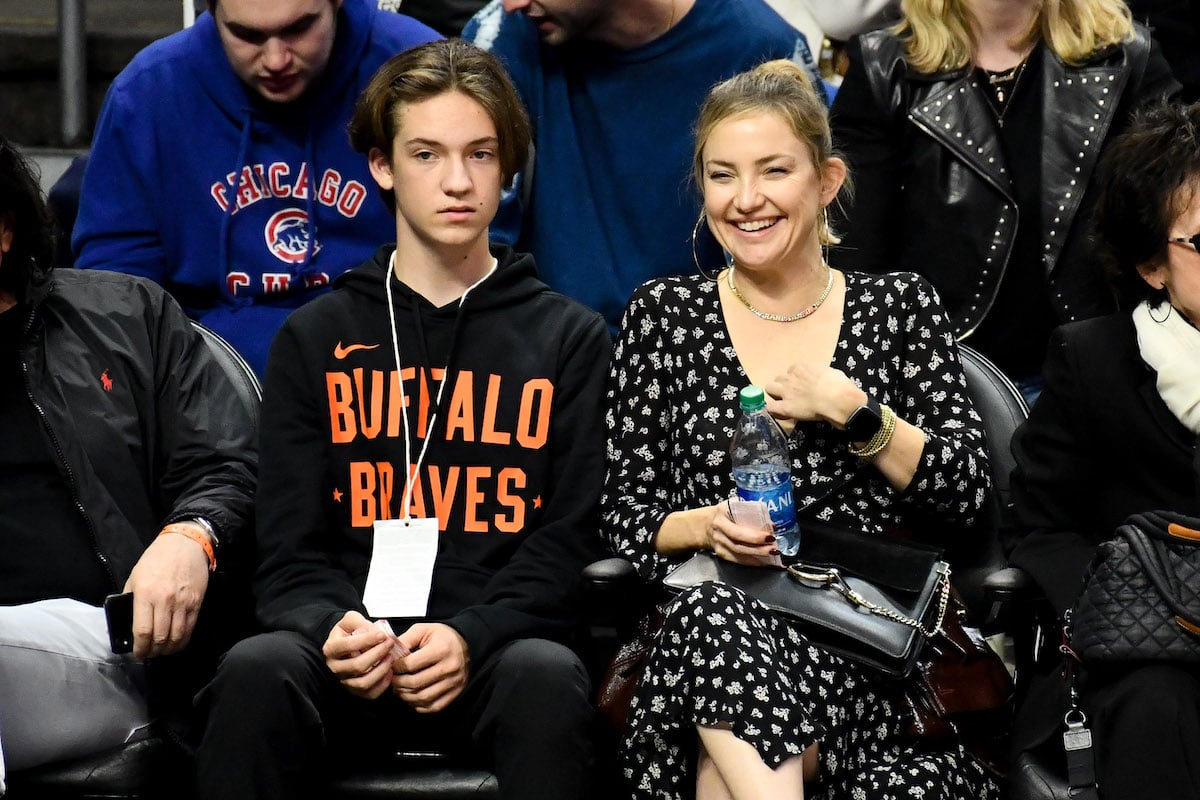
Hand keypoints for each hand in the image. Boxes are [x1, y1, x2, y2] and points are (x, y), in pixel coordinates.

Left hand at [123, 525, 210, 658]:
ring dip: (169, 649)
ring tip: (163, 651)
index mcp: (145, 595)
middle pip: (160, 637)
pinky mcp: (197, 603)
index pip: (142, 631)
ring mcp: (183, 603)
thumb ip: (129, 599)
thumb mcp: (135, 576)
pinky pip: (190, 628)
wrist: (185, 544)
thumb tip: (124, 622)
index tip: (138, 654)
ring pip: (177, 636)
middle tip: (149, 654)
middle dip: (153, 651)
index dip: (140, 648)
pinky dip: (183, 640)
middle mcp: (165, 601)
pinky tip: (177, 643)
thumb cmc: (156, 559)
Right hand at [323, 611, 395, 699]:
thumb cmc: (348, 633)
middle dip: (378, 654)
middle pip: (357, 665)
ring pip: (363, 683)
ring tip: (391, 657)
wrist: (346, 644)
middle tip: (390, 644)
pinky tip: (389, 672)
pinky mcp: (355, 690)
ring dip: (381, 670)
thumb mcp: (350, 620)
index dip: (366, 640)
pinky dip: (382, 685)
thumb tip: (373, 630)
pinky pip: (369, 694)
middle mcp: (335, 667)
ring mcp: (344, 680)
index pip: (347, 646)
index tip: (382, 635)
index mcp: (331, 648)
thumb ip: (359, 621)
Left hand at [391, 623, 469, 712]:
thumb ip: (404, 640)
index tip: (391, 667)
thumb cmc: (442, 636)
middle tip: (392, 680)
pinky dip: (420, 705)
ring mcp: (454, 682)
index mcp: (441, 649)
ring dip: (406, 696)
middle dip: (398, 684)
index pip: (410, 665)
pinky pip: (434, 706)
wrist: (465, 643)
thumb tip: (389, 653)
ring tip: (400, 689)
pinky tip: (413, 697)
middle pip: (415, 683)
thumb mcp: (423, 630)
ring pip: (423, 697)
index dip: (395, 668)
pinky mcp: (456, 692)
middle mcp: (449, 667)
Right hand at [704, 503, 779, 566]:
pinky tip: (763, 562)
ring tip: (772, 556)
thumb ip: (750, 512)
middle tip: (774, 548)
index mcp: (723, 512)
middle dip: (758, 547)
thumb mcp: (733, 506)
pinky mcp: (721, 553)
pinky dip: (751, 562)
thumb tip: (771, 525)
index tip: (770, 534)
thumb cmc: (724, 514)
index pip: (738, 524)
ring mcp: (719, 542)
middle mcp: (719, 528)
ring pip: (738, 553)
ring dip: (757, 555)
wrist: (704, 524)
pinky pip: (737, 560)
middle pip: (738, 542)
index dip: (754, 534)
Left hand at [764, 362, 862, 427]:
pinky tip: (781, 413)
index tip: (802, 385)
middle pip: (779, 378)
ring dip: (775, 394)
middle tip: (793, 394)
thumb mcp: (831, 372)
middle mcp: (791, 377)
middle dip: (784, 385)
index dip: (796, 379)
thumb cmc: (840, 386)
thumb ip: (821, 374)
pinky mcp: (785, 407)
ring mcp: (786, 392)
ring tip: (784, 402)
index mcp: (802, 367)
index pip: (792, 370)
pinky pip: (770, 408)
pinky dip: (774, 411)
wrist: (838, 400)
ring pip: (770, 388)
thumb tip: (823, 378)